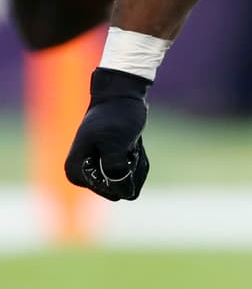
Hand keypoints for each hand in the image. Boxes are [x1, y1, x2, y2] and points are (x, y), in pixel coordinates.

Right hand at [64, 67, 151, 200]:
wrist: (121, 95)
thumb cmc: (117, 116)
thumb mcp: (117, 143)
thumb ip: (116, 170)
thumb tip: (124, 193)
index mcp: (75, 172)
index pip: (110, 191)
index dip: (125, 174)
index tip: (124, 151)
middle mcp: (82, 174)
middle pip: (119, 188)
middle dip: (132, 168)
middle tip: (129, 145)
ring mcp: (95, 169)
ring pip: (127, 180)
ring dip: (136, 163)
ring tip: (130, 142)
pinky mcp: (108, 164)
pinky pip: (130, 172)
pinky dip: (138, 160)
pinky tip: (134, 145)